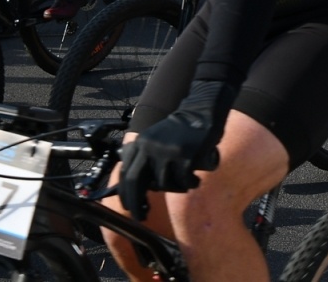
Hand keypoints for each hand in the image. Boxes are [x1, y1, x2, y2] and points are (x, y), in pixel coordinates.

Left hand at [118, 80, 235, 220]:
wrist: (202, 111)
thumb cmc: (178, 131)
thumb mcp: (153, 140)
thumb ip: (143, 160)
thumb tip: (131, 189)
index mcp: (141, 144)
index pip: (126, 174)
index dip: (126, 194)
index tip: (129, 208)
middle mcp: (150, 147)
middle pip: (136, 182)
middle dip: (137, 203)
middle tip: (141, 216)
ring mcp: (168, 152)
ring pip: (164, 185)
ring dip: (175, 188)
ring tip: (184, 180)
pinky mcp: (186, 157)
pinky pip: (185, 182)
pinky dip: (191, 183)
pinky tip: (195, 177)